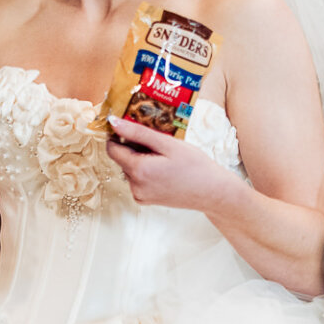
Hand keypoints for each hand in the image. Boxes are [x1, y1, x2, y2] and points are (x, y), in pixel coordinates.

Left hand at [105, 116, 232, 211]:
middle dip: (134, 147)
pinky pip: (137, 180)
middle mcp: (135, 186)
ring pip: (130, 169)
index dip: (118, 135)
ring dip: (141, 159)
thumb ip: (138, 133)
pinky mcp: (146, 200)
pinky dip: (145, 171)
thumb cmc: (195, 166)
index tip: (130, 127)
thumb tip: (113, 122)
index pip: (112, 149)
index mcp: (138, 171)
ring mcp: (140, 195)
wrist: (211, 192)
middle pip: (122, 159)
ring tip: (164, 156)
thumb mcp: (167, 144)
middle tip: (157, 141)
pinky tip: (163, 168)